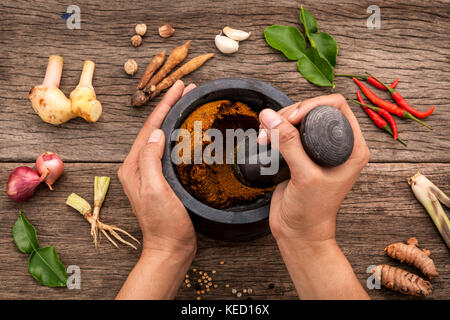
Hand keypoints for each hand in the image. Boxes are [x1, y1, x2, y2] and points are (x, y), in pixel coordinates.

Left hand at [118, 80, 196, 256]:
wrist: (171, 247)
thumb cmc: (164, 223)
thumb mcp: (155, 189)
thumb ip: (150, 159)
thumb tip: (155, 132)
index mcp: (133, 166)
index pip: (149, 128)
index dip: (165, 105)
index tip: (180, 87)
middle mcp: (139, 166)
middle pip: (155, 128)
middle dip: (170, 106)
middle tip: (187, 88)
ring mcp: (151, 173)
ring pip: (162, 136)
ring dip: (175, 117)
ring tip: (189, 102)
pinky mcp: (163, 178)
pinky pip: (170, 149)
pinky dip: (179, 135)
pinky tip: (189, 130)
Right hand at [259, 94, 369, 243]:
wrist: (298, 232)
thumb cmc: (312, 211)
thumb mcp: (303, 175)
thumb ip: (288, 143)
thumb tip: (270, 116)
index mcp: (352, 147)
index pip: (336, 107)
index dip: (311, 106)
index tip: (291, 118)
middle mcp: (338, 145)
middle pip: (314, 109)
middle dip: (290, 114)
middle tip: (273, 128)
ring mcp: (318, 149)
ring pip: (298, 119)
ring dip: (279, 123)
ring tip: (264, 136)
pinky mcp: (302, 155)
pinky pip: (288, 132)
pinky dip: (275, 132)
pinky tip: (264, 140)